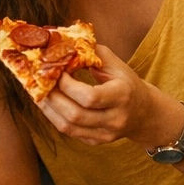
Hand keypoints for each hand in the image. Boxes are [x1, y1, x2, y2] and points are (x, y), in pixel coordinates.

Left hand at [38, 44, 183, 149]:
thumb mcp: (117, 64)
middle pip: (75, 115)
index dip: (68, 85)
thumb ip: (93, 52)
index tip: (58, 71)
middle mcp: (115, 119)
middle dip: (53, 97)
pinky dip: (54, 117)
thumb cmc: (126, 83)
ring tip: (40, 92)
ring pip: (68, 127)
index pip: (90, 97)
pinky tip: (49, 103)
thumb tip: (65, 43)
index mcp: (123, 95)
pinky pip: (69, 132)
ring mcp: (105, 134)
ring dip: (49, 108)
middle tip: (41, 81)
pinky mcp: (96, 141)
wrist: (143, 112)